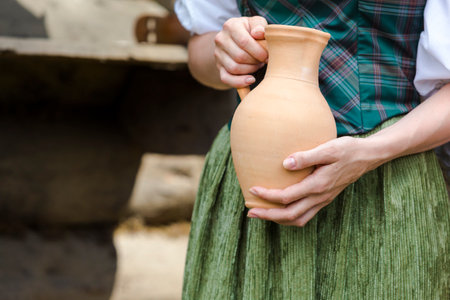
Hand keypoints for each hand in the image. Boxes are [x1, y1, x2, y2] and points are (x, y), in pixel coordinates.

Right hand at [214, 16, 267, 87]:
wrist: (236, 39)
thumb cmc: (250, 30)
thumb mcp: (256, 23)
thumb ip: (260, 25)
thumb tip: (259, 33)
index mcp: (231, 26)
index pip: (244, 42)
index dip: (258, 51)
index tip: (267, 55)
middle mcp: (221, 39)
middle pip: (239, 56)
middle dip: (255, 61)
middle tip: (263, 60)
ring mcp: (218, 54)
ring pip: (234, 68)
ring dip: (250, 70)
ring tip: (257, 65)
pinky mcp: (219, 67)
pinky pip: (226, 79)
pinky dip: (239, 82)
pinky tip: (250, 80)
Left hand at [247, 137, 380, 226]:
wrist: (367, 157)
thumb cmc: (347, 149)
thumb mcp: (328, 148)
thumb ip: (306, 156)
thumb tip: (284, 163)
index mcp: (318, 185)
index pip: (286, 197)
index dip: (267, 196)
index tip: (252, 188)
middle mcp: (320, 197)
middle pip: (289, 215)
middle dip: (268, 215)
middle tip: (249, 212)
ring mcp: (323, 200)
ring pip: (297, 219)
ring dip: (277, 219)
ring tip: (261, 213)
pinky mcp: (325, 199)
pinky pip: (304, 215)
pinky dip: (289, 216)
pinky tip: (280, 209)